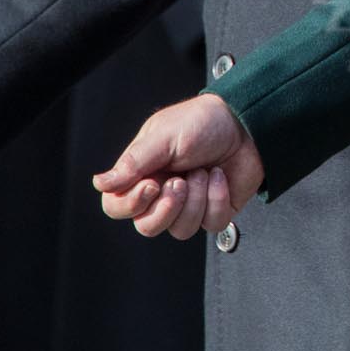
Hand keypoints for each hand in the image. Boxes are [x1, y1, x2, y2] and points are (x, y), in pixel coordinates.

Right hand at [92, 93, 264, 240]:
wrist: (248, 122)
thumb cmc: (205, 121)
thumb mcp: (165, 135)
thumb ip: (133, 162)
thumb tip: (100, 183)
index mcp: (143, 173)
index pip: (117, 206)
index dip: (131, 204)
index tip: (151, 184)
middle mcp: (163, 192)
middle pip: (147, 226)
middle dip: (166, 207)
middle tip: (179, 182)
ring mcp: (190, 203)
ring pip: (180, 229)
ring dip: (195, 199)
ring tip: (203, 171)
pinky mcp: (216, 210)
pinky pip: (210, 224)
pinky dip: (217, 198)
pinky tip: (220, 176)